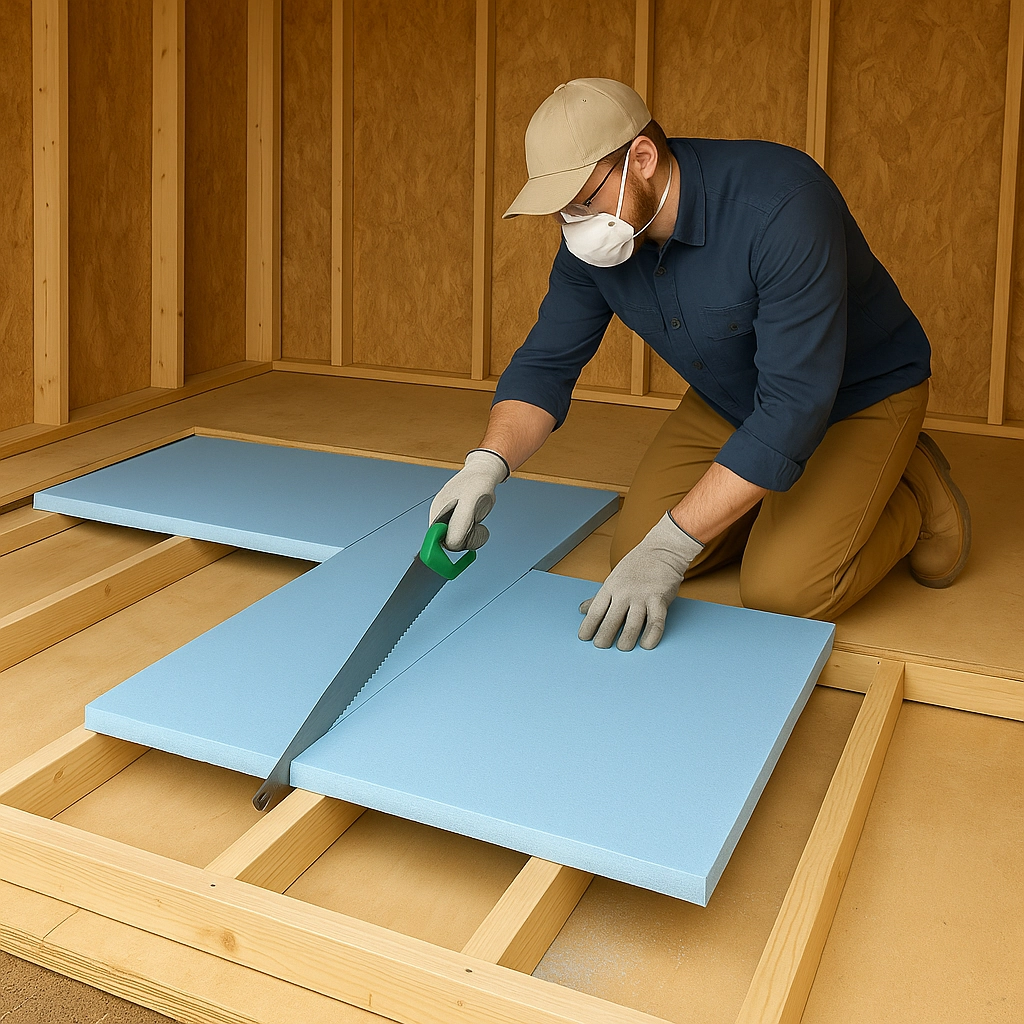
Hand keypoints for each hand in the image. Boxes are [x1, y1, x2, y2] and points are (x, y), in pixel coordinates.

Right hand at [428, 449, 508, 550]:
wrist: (484, 473)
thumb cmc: (477, 483)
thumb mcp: (469, 503)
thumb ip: (459, 524)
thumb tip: (451, 544)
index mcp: (437, 513)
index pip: (435, 541)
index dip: (449, 544)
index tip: (464, 541)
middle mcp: (441, 517)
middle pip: (447, 542)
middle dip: (464, 539)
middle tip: (475, 526)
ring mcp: (450, 519)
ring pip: (458, 540)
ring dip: (471, 535)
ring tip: (477, 521)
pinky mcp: (460, 520)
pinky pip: (465, 535)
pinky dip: (473, 532)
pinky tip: (477, 521)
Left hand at [578, 512, 703, 650]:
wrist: (662, 549)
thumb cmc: (637, 565)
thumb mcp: (613, 578)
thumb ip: (599, 597)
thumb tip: (582, 610)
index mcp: (610, 587)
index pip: (595, 611)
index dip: (588, 626)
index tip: (584, 638)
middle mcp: (624, 593)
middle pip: (610, 622)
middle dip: (604, 638)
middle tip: (602, 647)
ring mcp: (642, 596)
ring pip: (631, 626)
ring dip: (625, 641)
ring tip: (622, 648)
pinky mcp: (659, 599)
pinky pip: (655, 623)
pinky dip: (650, 637)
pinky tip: (646, 645)